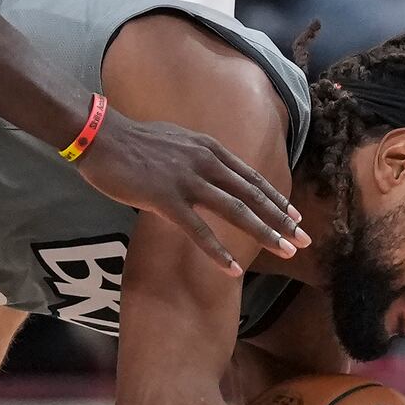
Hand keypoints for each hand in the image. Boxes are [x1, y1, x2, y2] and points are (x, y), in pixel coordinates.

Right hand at [71, 110, 307, 273]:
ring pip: (236, 211)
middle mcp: (205, 162)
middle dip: (282, 219)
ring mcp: (187, 181)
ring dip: (264, 233)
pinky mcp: (166, 199)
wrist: (101, 136)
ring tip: (285, 252)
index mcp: (208, 148)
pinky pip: (198, 230)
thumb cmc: (131, 140)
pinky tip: (233, 268)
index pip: (250, 177)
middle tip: (304, 240)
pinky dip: (218, 251)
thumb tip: (207, 168)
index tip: (294, 217)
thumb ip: (196, 155)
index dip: (275, 198)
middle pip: (252, 195)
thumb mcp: (175, 140)